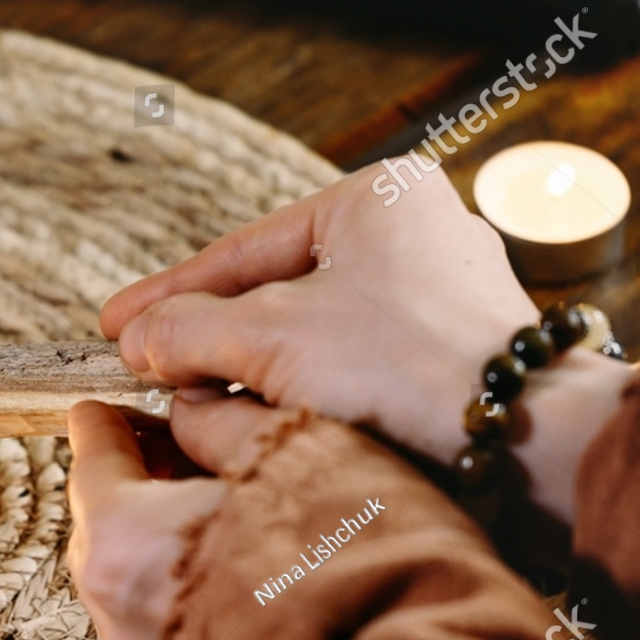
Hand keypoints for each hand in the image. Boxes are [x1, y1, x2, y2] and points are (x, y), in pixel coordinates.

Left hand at [67, 395, 289, 639]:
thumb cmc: (341, 554)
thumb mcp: (284, 452)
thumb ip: (223, 424)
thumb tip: (196, 412)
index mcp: (124, 540)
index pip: (91, 464)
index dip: (104, 425)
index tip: (105, 410)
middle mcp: (120, 606)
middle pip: (100, 523)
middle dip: (130, 479)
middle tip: (170, 444)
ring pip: (125, 574)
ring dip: (151, 532)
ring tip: (203, 497)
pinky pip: (156, 615)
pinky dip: (173, 579)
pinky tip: (218, 550)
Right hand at [99, 164, 631, 523]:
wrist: (526, 441)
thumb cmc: (406, 367)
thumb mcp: (272, 340)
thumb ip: (189, 332)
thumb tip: (137, 342)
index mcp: (377, 198)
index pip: (244, 249)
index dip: (169, 294)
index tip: (113, 328)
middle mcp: (417, 234)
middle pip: (279, 293)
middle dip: (212, 341)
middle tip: (152, 375)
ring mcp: (443, 296)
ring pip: (316, 334)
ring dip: (252, 373)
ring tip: (198, 410)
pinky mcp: (457, 356)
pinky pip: (357, 367)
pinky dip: (305, 393)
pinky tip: (267, 425)